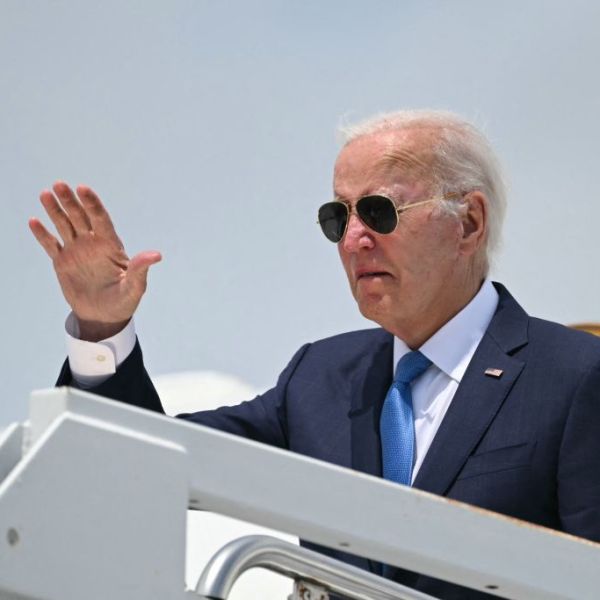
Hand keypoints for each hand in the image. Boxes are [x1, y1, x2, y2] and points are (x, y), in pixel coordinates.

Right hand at [29, 182, 160, 340]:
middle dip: (71, 201)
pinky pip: (51, 245)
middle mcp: (93, 244)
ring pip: (64, 226)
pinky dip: (42, 234)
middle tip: (60, 184)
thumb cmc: (124, 301)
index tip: (83, 189)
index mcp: (111, 246)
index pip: (101, 220)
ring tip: (46, 193)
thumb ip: (140, 269)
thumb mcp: (134, 287)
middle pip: (80, 217)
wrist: (105, 317)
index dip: (92, 204)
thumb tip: (156, 255)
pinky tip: (34, 221)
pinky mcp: (63, 263)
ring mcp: (77, 251)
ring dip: (55, 210)